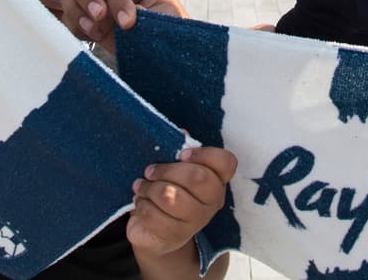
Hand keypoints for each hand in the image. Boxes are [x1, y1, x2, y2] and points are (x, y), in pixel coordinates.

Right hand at [62, 0, 187, 51]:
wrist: (166, 48)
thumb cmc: (170, 28)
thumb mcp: (167, 19)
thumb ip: (147, 17)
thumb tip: (122, 19)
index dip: (120, 0)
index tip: (127, 23)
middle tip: (98, 17)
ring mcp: (96, 4)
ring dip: (76, 12)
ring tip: (94, 31)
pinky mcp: (88, 23)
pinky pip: (68, 20)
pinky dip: (74, 29)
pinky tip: (91, 38)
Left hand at [129, 146, 236, 260]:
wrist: (158, 233)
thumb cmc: (169, 190)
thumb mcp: (174, 170)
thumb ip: (178, 150)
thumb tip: (181, 132)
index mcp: (217, 180)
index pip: (226, 162)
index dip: (204, 154)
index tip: (181, 154)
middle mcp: (213, 201)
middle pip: (197, 177)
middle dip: (167, 170)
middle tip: (150, 170)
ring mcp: (196, 221)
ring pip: (171, 197)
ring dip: (150, 188)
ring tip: (141, 187)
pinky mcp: (175, 236)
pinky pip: (154, 216)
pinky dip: (142, 206)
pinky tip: (140, 203)